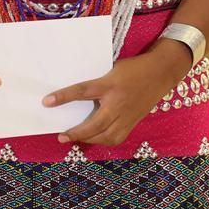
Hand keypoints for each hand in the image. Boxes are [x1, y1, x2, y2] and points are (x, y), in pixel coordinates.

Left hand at [41, 40, 191, 145]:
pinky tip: (95, 138)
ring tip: (76, 138)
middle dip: (76, 133)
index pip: (83, 91)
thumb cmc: (134, 68)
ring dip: (89, 140)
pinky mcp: (134, 122)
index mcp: (110, 84)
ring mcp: (127, 115)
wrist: (161, 72)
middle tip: (61, 136)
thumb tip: (77, 93)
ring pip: (106, 136)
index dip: (64, 96)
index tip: (47, 101)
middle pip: (95, 124)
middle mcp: (118, 102)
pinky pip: (117, 138)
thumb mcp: (112, 68)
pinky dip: (103, 141)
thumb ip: (97, 82)